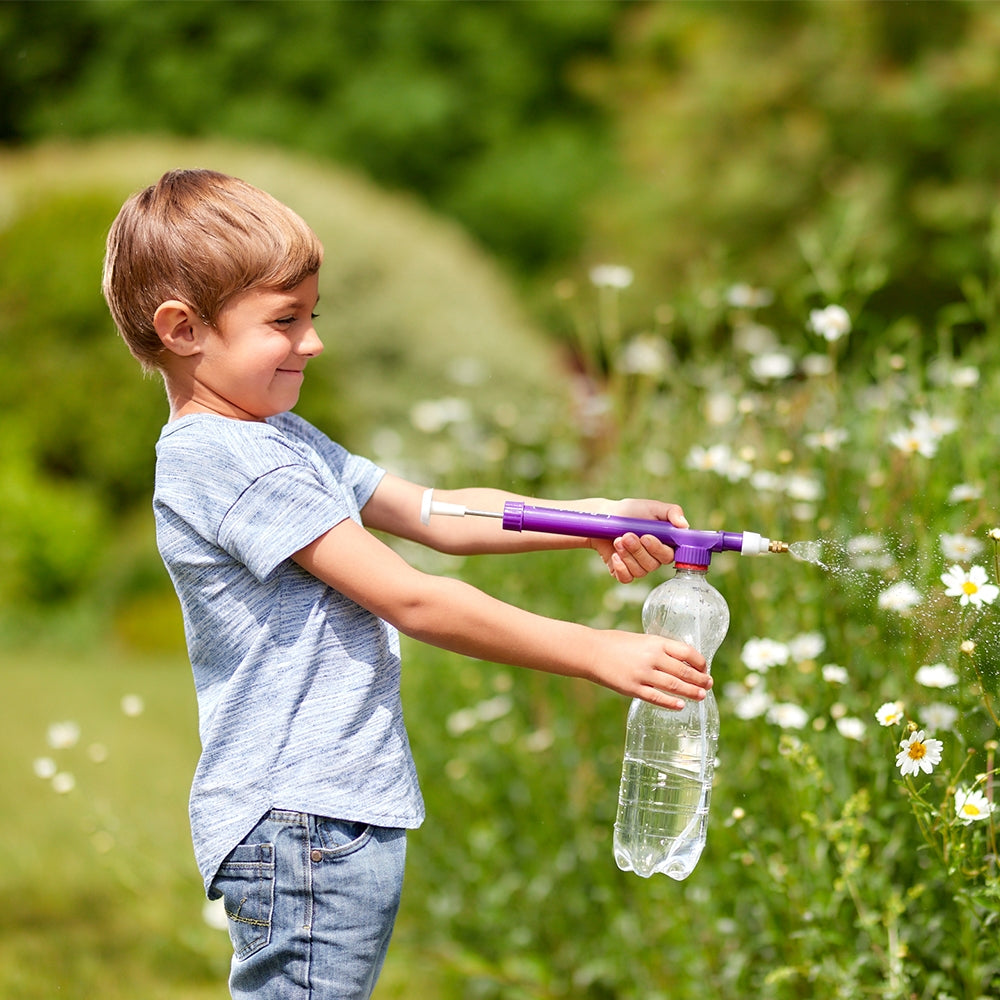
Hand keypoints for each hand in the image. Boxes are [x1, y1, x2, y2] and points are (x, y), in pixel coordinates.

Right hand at [587, 630, 709, 709]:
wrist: (590, 651)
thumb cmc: (615, 643)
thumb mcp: (641, 639)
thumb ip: (658, 649)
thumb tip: (679, 661)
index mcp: (655, 642)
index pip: (687, 652)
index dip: (700, 661)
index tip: (705, 668)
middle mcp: (652, 657)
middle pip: (684, 670)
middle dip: (700, 679)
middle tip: (709, 685)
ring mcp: (642, 674)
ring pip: (674, 685)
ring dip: (691, 692)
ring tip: (701, 696)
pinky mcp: (632, 688)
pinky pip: (656, 697)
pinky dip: (670, 703)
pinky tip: (680, 706)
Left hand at [590, 499, 689, 583]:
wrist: (606, 516)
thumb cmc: (632, 511)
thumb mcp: (653, 507)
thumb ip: (672, 512)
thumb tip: (684, 525)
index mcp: (665, 544)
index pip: (669, 555)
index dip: (658, 549)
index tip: (646, 537)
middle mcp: (653, 558)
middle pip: (653, 564)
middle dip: (638, 550)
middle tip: (627, 536)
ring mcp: (638, 566)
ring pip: (640, 571)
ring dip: (628, 555)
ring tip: (618, 540)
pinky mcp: (623, 572)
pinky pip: (626, 579)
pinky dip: (621, 568)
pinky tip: (615, 555)